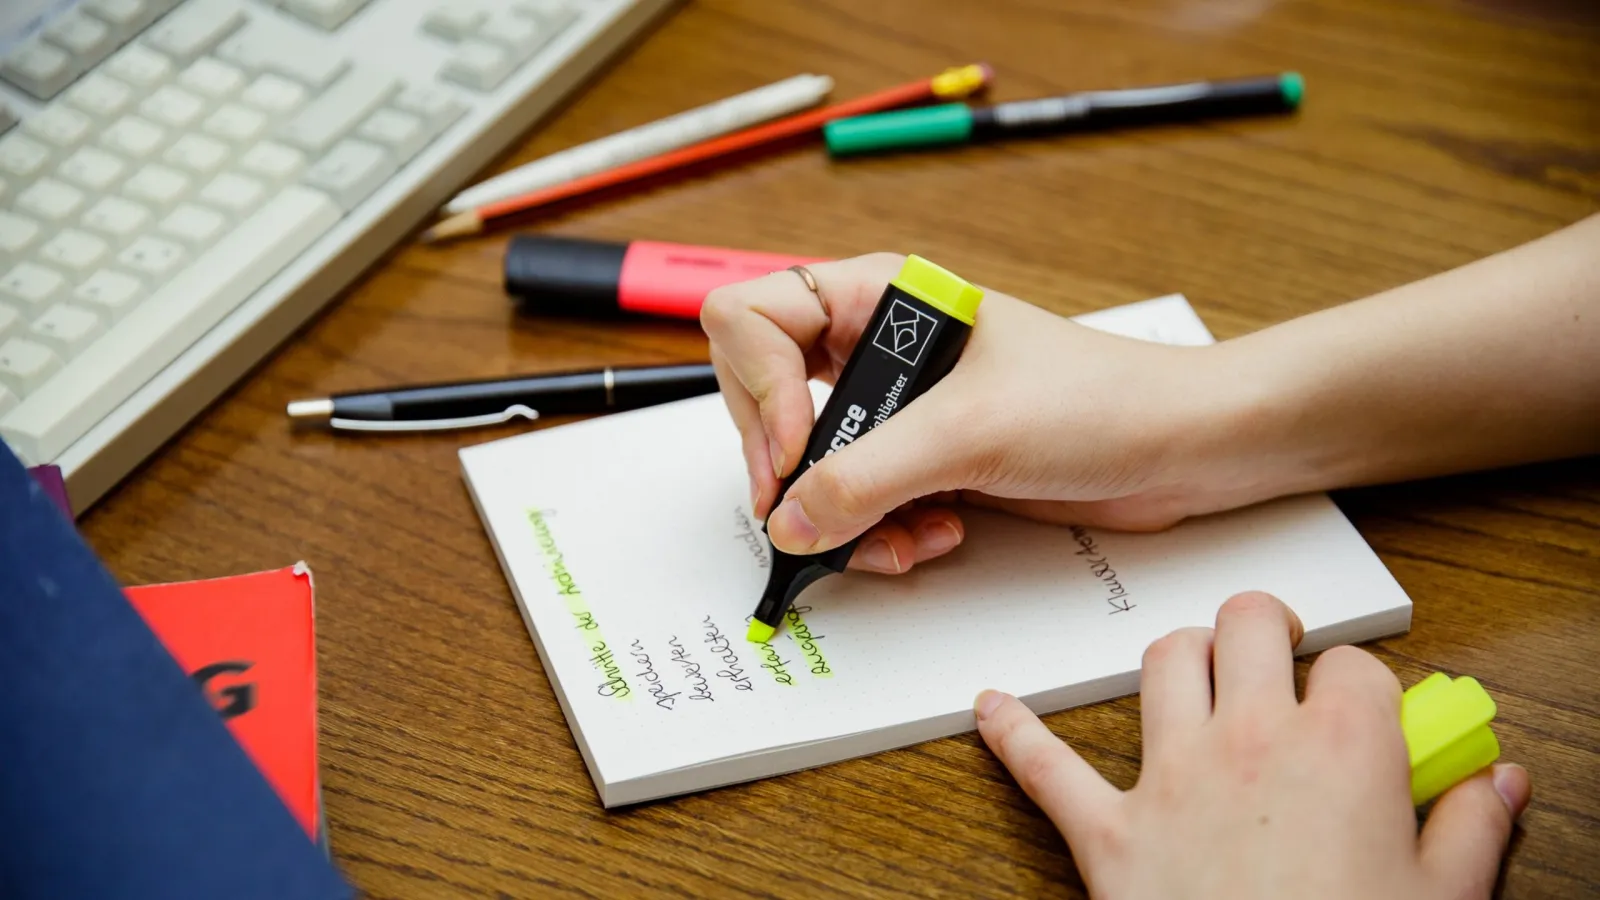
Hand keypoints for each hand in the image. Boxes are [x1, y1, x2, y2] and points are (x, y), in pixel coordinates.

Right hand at [701, 253, 1258, 573]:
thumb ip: (866, 477)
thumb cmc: (1103, 401)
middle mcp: (880, 349)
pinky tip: (937, 536)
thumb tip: (788, 520)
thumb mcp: (972, 432)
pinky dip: (883, 535)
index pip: (754, 319)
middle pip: (764, 402)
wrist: (1184, 450)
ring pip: (809, 468)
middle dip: (792, 471)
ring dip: (845, 518)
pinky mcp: (925, 463)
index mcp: (882, 298)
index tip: (795, 449)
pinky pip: (859, 506)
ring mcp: (900, 412)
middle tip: (811, 514)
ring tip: (905, 537)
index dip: (758, 389)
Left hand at [975, 591, 1530, 898]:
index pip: (1355, 666)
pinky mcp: (1110, 831)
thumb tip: (1495, 785)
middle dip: (1265, 628)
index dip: (1361, 685)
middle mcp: (1253, 742)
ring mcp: (1174, 779)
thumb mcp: (1443, 899)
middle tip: (1276, 651)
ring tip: (1196, 671)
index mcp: (1345, 749)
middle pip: (1248, 624)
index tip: (1364, 710)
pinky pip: (1047, 767)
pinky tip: (990, 708)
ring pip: (1164, 661)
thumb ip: (1469, 828)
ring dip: (1180, 658)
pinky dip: (1015, 735)